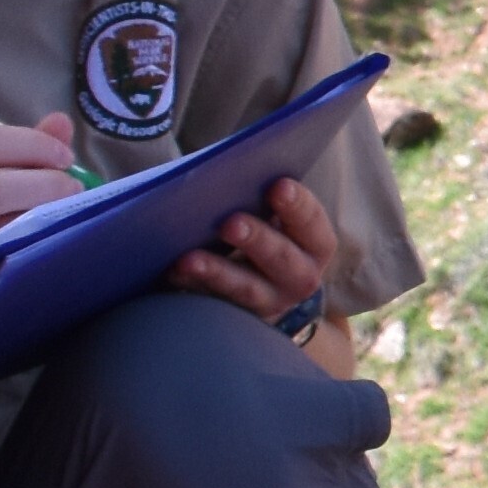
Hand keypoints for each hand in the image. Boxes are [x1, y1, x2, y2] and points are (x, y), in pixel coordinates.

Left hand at [168, 168, 336, 324]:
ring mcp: (269, 301)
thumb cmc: (265, 232)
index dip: (298, 205)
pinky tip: (173, 272)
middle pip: (282, 258)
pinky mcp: (238, 317)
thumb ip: (263, 197)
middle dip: (257, 239)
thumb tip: (231, 171)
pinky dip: (192, 285)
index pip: (312, 222)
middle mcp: (300, 277)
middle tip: (230, 223)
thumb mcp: (275, 218)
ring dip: (218, 271)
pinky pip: (213, 303)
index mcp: (314, 245)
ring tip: (188, 258)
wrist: (262, 286)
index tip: (278, 185)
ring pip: (246, 288)